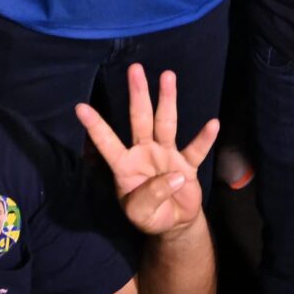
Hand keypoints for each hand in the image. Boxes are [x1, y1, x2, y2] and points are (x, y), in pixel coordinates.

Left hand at [79, 64, 215, 239]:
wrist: (174, 224)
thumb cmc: (149, 216)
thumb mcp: (141, 214)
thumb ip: (152, 196)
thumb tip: (174, 176)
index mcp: (125, 165)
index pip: (108, 143)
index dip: (95, 127)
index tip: (80, 108)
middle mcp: (144, 153)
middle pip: (140, 120)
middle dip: (138, 95)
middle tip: (135, 69)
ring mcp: (166, 155)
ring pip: (166, 123)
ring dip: (167, 100)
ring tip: (167, 76)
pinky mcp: (187, 165)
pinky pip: (196, 149)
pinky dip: (204, 139)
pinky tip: (213, 124)